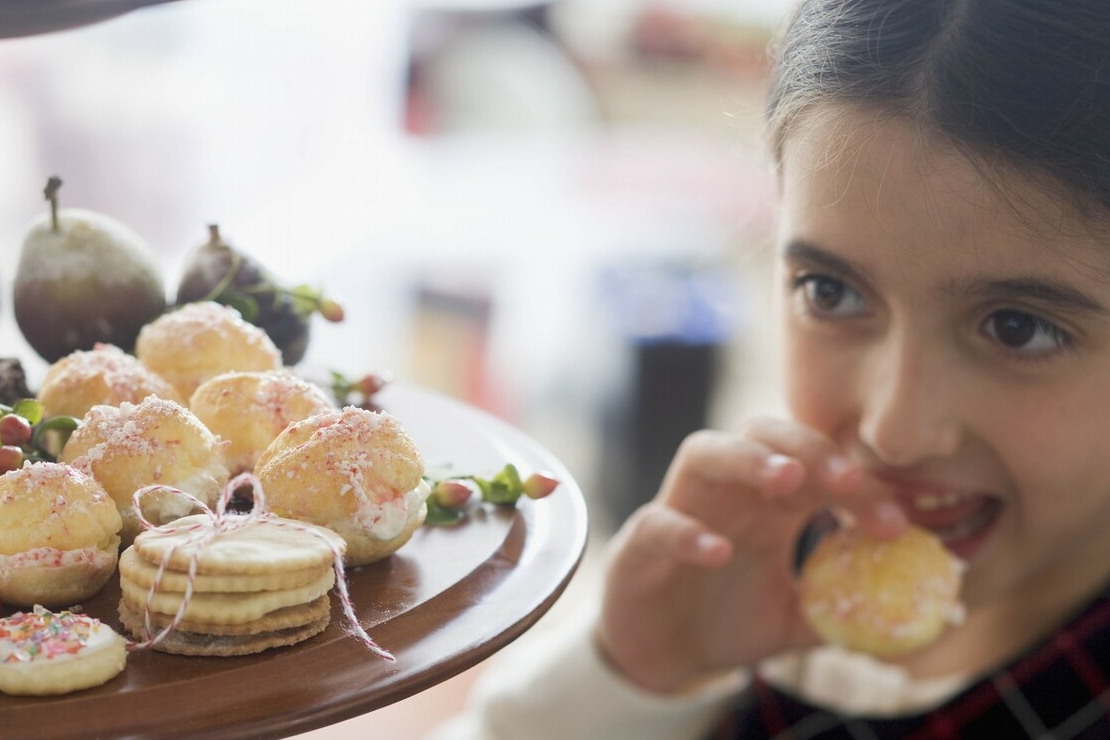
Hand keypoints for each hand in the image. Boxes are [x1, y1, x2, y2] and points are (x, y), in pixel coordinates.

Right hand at [594, 417, 905, 693]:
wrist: (663, 655)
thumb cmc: (729, 621)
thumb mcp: (798, 622)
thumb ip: (845, 613)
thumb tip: (917, 624)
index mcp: (769, 502)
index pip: (818, 468)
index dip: (859, 485)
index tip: (897, 524)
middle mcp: (727, 492)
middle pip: (762, 434)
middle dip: (807, 447)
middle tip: (847, 479)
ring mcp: (680, 508)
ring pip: (703, 451)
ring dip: (746, 458)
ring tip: (786, 478)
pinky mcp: (641, 543)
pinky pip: (658, 521)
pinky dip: (687, 531)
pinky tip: (718, 551)